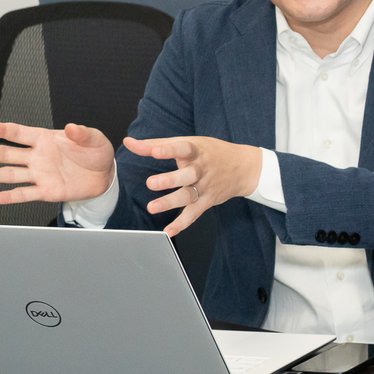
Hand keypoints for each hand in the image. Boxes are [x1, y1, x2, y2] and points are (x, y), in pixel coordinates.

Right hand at [0, 122, 114, 204]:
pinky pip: (24, 194)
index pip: (21, 133)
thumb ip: (83, 134)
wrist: (106, 175)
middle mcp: (38, 156)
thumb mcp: (94, 139)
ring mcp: (40, 174)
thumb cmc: (96, 153)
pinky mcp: (46, 191)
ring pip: (11, 174)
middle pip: (9, 154)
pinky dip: (9, 197)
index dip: (5, 130)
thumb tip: (72, 128)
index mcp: (46, 139)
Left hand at [125, 135, 261, 236]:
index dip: (169, 150)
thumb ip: (156, 144)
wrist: (244, 167)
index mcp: (196, 152)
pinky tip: (169, 231)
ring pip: (188, 196)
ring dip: (171, 202)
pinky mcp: (207, 201)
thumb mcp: (188, 142)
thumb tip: (129, 143)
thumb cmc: (211, 153)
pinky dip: (182, 224)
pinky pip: (194, 214)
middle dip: (170, 180)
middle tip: (151, 183)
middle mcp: (201, 170)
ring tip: (152, 207)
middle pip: (187, 175)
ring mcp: (205, 187)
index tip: (155, 151)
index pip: (183, 149)